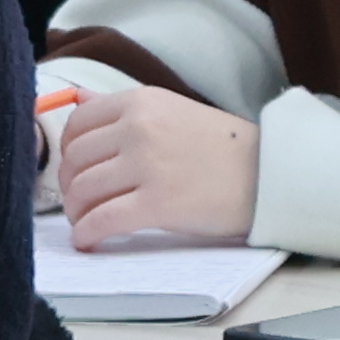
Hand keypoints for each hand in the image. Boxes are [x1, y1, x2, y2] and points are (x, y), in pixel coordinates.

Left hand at [54, 85, 261, 248]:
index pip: (78, 125)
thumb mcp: (173, 110)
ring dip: (77, 213)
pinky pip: (102, 220)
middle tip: (82, 202)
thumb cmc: (224, 148)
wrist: (270, 175)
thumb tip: (76, 98)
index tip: (78, 168)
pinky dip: (87, 234)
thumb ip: (124, 107)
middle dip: (70, 186)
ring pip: (82, 191)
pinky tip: (90, 242)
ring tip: (87, 222)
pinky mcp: (157, 203)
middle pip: (75, 161)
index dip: (68, 152)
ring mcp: (148, 165)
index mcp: (142, 102)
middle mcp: (140, 128)